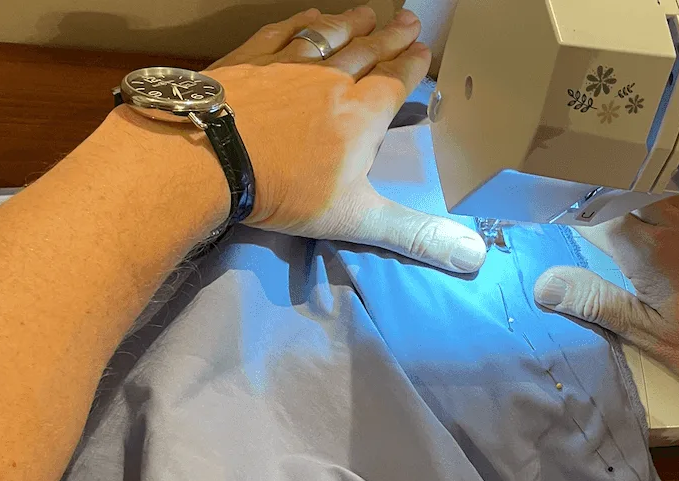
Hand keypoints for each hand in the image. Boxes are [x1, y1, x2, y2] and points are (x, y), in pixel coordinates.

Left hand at [144, 8, 484, 272]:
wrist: (205, 156)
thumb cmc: (285, 191)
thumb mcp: (356, 219)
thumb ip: (413, 235)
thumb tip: (473, 259)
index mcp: (361, 115)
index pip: (394, 83)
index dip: (411, 67)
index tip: (423, 50)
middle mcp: (330, 79)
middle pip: (367, 51)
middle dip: (391, 36)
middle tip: (409, 20)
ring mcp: (287, 63)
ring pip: (329, 36)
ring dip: (351, 23)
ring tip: (368, 12)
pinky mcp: (249, 58)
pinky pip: (283, 31)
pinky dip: (302, 23)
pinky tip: (310, 17)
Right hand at [533, 197, 678, 394]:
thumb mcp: (648, 333)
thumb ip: (596, 303)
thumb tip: (545, 283)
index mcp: (646, 247)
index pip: (593, 213)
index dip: (571, 214)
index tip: (554, 220)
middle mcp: (673, 222)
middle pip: (623, 194)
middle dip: (599, 202)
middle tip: (580, 216)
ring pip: (654, 192)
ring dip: (631, 199)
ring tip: (615, 214)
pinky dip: (665, 205)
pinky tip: (664, 222)